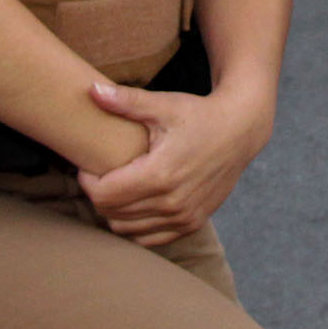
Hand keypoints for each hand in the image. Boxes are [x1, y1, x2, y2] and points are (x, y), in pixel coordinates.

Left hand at [76, 76, 274, 247]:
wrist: (240, 131)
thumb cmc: (199, 115)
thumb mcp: (164, 105)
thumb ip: (126, 101)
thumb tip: (92, 89)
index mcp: (160, 174)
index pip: (104, 194)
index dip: (87, 181)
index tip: (88, 166)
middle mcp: (172, 202)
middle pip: (112, 213)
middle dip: (98, 194)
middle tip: (100, 174)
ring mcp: (184, 217)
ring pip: (126, 229)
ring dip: (114, 211)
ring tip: (117, 187)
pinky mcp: (192, 223)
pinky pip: (149, 238)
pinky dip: (135, 226)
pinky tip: (135, 204)